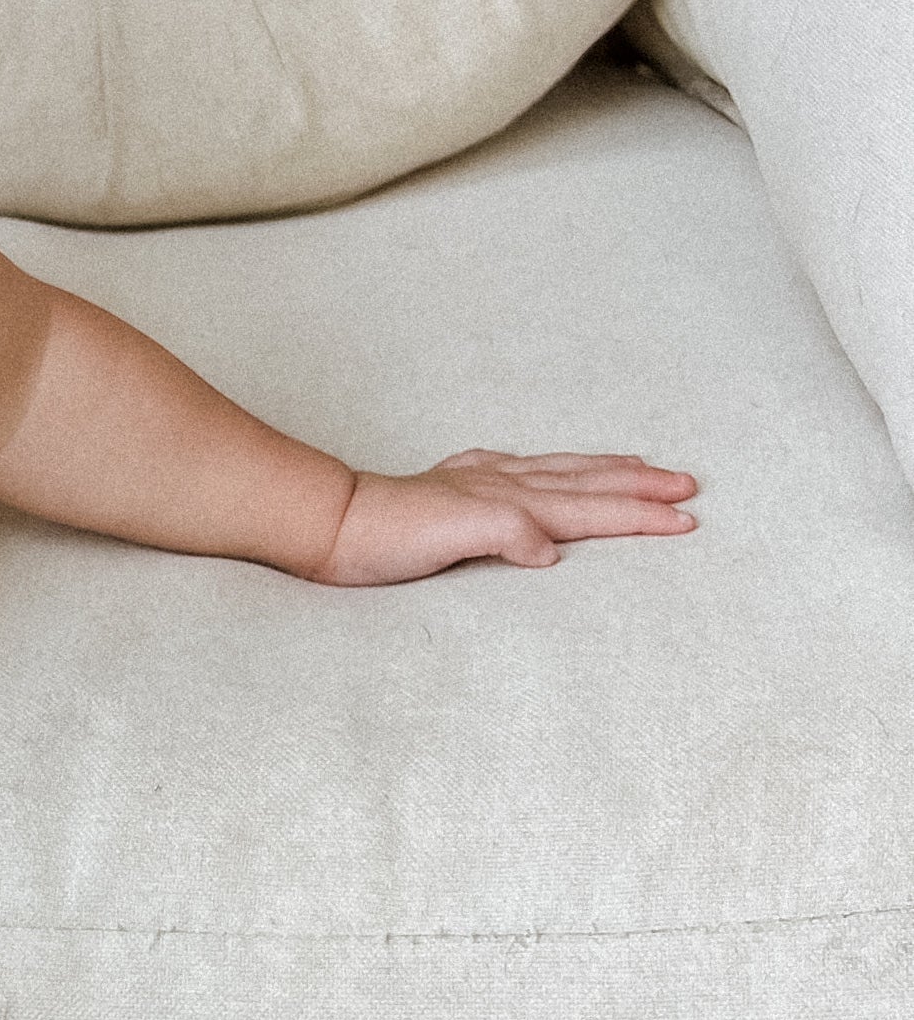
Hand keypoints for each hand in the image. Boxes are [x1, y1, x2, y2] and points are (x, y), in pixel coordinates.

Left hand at [313, 450, 697, 584]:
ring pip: (559, 473)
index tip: (687, 519)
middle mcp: (502, 486)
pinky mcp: (454, 492)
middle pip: (586, 484)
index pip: (591, 509)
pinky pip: (518, 473)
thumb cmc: (389, 538)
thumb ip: (508, 534)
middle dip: (639, 487)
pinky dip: (548, 472)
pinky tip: (543, 471)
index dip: (640, 515)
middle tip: (687, 486)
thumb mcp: (454, 537)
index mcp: (512, 501)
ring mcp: (478, 485)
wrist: (331, 524)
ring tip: (640, 468)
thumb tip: (552, 552)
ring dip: (605, 473)